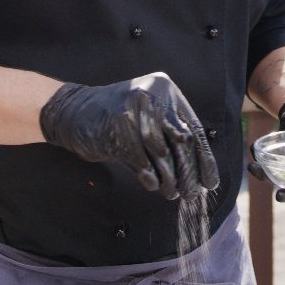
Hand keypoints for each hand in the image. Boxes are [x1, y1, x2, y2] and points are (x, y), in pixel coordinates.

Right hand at [39, 73, 218, 200]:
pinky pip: (140, 159)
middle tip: (192, 194)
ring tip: (172, 193)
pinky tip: (152, 185)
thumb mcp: (149, 118)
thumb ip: (170, 137)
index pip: (194, 128)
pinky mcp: (118, 126)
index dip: (204, 159)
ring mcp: (135, 109)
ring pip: (162, 152)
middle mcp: (153, 95)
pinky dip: (149, 176)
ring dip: (170, 178)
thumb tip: (198, 172)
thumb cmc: (117, 120)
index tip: (210, 182)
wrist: (74, 111)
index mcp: (166, 90)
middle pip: (182, 140)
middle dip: (189, 172)